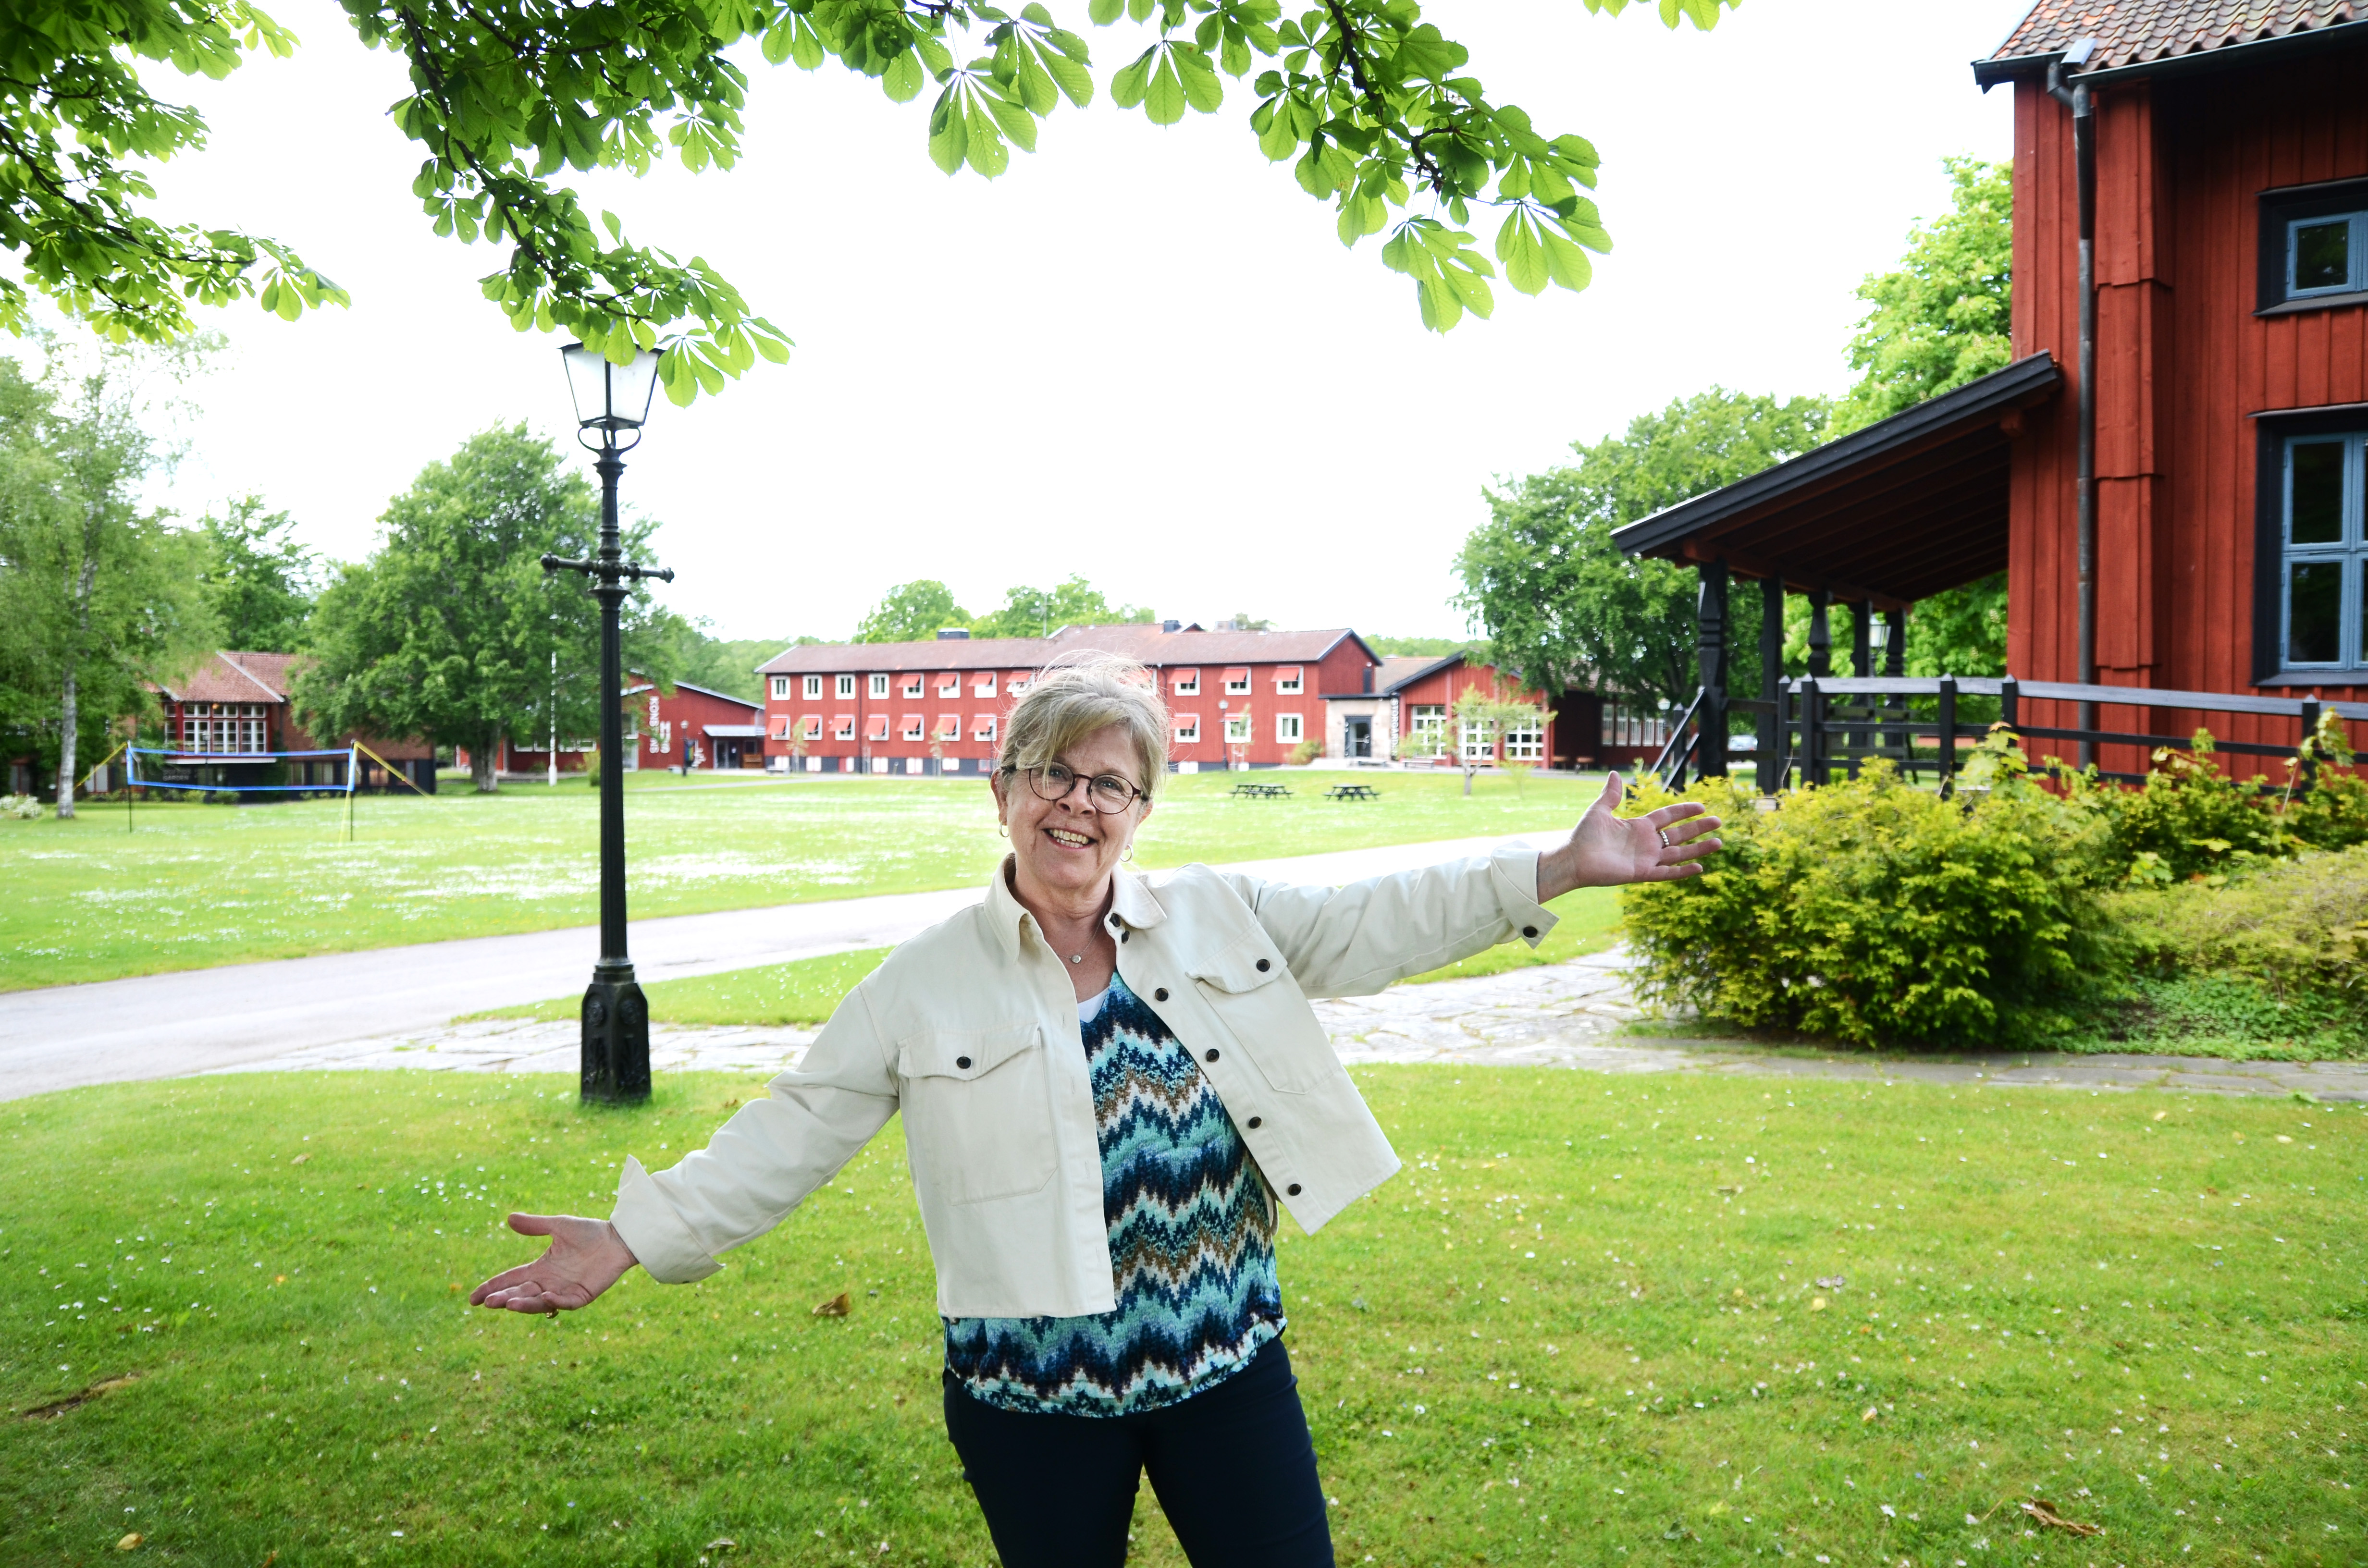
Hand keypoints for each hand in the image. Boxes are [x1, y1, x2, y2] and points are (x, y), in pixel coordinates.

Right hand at [469, 1213, 638, 1314]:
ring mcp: (564, 1291)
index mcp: (540, 1268)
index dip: (492, 1288)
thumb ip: (535, 1225)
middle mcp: (548, 1282)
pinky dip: (554, 1301)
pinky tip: (546, 1297)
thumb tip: (509, 1218)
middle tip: (488, 1303)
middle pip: (521, 1293)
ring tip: (508, 1304)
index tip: (473, 1298)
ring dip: (524, 1304)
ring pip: (539, 1302)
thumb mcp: (558, 1225)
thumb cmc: (589, 1232)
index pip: (511, 1279)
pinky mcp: (582, 1295)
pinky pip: (565, 1302)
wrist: (618, 1238)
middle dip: (504, 1298)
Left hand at [1535, 772, 1722, 901]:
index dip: (1684, 811)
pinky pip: (1666, 873)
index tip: (1701, 806)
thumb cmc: (1583, 836)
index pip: (1668, 817)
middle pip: (1679, 834)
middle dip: (1699, 828)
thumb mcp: (1599, 811)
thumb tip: (1614, 774)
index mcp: (1639, 827)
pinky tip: (1699, 868)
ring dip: (1698, 849)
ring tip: (1718, 843)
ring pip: (1678, 854)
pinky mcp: (1641, 873)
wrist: (1573, 858)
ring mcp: (1646, 859)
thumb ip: (1610, 795)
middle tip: (1719, 822)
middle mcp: (1646, 843)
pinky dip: (1682, 871)